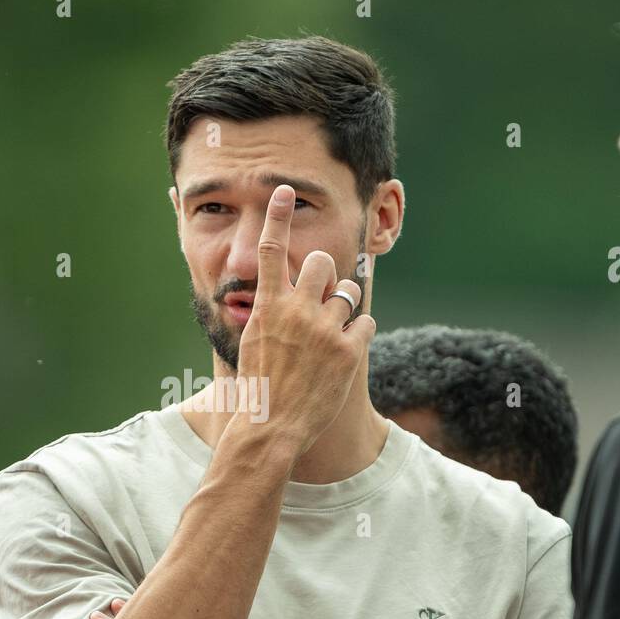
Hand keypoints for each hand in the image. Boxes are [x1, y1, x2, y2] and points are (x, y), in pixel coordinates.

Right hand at [235, 184, 374, 455]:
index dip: (278, 216)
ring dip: (344, 305)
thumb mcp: (254, 343)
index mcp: (267, 307)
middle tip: (324, 296)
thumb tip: (276, 292)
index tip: (284, 190)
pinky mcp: (348, 350)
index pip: (272, 251)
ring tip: (332, 332)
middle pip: (323, 263)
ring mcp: (324, 330)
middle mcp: (297, 311)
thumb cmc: (258, 389)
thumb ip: (268, 312)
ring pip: (349, 290)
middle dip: (327, 274)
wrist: (270, 428)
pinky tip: (345, 351)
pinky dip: (359, 332)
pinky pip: (365, 321)